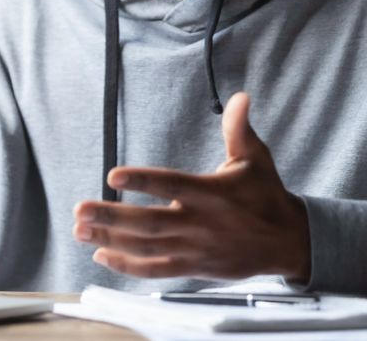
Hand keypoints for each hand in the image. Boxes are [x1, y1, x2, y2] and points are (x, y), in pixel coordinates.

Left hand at [72, 92, 309, 280]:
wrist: (288, 242)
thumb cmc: (266, 195)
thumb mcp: (256, 158)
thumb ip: (239, 129)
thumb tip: (241, 96)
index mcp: (212, 194)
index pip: (172, 185)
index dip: (143, 180)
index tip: (112, 174)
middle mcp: (200, 223)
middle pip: (149, 222)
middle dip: (111, 216)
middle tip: (78, 209)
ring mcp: (195, 249)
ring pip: (147, 247)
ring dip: (111, 239)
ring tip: (79, 229)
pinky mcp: (194, 268)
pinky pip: (156, 270)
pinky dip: (128, 265)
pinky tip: (102, 254)